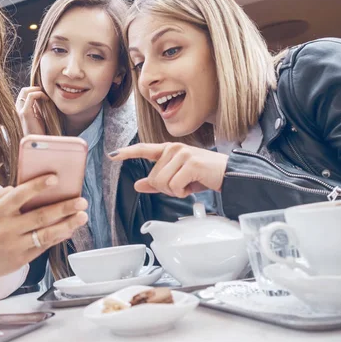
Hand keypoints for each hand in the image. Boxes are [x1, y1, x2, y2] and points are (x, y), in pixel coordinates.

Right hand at [0, 173, 87, 275]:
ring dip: (67, 225)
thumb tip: (22, 187)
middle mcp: (7, 229)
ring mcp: (16, 245)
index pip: (19, 196)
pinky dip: (58, 237)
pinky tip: (70, 229)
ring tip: (82, 216)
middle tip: (82, 201)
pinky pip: (44, 246)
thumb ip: (1, 195)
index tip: (55, 178)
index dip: (37, 186)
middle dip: (63, 208)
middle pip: (40, 217)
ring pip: (46, 234)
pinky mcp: (22, 259)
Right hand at [16, 86, 46, 135]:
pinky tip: (46, 99)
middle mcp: (17, 109)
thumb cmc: (38, 131)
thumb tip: (41, 97)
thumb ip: (36, 107)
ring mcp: (19, 110)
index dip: (33, 90)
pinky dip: (40, 94)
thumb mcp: (37, 116)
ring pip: (26, 91)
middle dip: (35, 88)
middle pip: (23, 90)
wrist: (36, 142)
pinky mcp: (25, 112)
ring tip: (46, 96)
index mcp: (19, 109)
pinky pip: (31, 96)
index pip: (23, 93)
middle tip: (45, 93)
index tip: (44, 94)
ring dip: (38, 90)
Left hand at [108, 143, 227, 196]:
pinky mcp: (191, 163)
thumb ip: (156, 182)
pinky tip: (194, 184)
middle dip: (167, 188)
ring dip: (176, 191)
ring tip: (190, 183)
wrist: (228, 174)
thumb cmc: (203, 175)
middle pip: (154, 178)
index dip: (126, 153)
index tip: (112, 155)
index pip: (144, 149)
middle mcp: (174, 148)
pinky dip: (183, 192)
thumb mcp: (178, 178)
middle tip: (183, 185)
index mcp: (169, 150)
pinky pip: (174, 186)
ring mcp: (182, 154)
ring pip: (163, 183)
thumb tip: (137, 185)